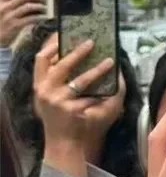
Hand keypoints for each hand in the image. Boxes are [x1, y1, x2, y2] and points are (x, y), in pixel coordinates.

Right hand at [0, 0, 46, 47]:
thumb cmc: (1, 24)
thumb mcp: (2, 12)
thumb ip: (12, 4)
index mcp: (0, 2)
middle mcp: (4, 8)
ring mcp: (10, 17)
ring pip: (28, 7)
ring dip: (40, 6)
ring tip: (45, 8)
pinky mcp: (15, 26)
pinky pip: (31, 19)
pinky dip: (40, 17)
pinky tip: (44, 17)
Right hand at [34, 36, 120, 176]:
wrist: (64, 142)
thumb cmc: (62, 118)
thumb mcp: (55, 96)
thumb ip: (62, 78)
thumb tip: (81, 56)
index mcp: (40, 84)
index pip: (40, 59)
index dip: (52, 44)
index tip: (65, 33)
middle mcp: (45, 91)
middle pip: (59, 65)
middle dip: (76, 52)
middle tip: (92, 43)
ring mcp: (57, 102)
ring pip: (80, 81)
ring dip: (97, 70)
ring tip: (110, 62)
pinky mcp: (71, 111)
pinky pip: (91, 97)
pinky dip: (103, 91)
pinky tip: (114, 84)